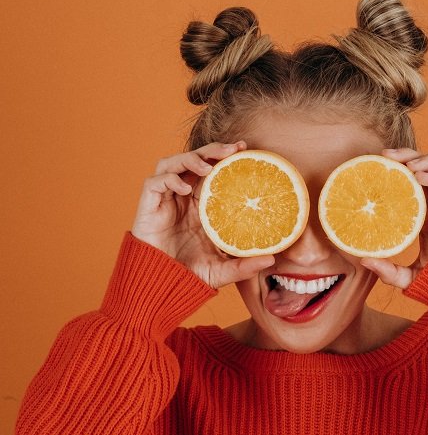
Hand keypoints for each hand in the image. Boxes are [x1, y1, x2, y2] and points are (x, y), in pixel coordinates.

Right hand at [131, 141, 274, 289]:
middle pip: (195, 160)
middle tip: (233, 149)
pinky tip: (184, 189)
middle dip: (212, 149)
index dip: (225, 157)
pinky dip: (170, 179)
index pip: (213, 171)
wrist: (160, 285)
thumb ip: (244, 265)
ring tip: (208, 167)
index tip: (245, 149)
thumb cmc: (189, 275)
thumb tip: (272, 259)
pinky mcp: (148, 206)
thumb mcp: (222, 270)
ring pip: (173, 163)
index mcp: (201, 205)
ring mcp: (165, 199)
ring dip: (190, 159)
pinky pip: (155, 182)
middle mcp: (183, 197)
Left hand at [360, 148, 427, 289]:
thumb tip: (364, 261)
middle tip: (386, 155)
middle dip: (409, 155)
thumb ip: (389, 271)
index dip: (399, 167)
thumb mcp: (410, 275)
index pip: (415, 178)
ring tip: (407, 164)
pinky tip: (420, 177)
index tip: (377, 163)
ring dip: (427, 159)